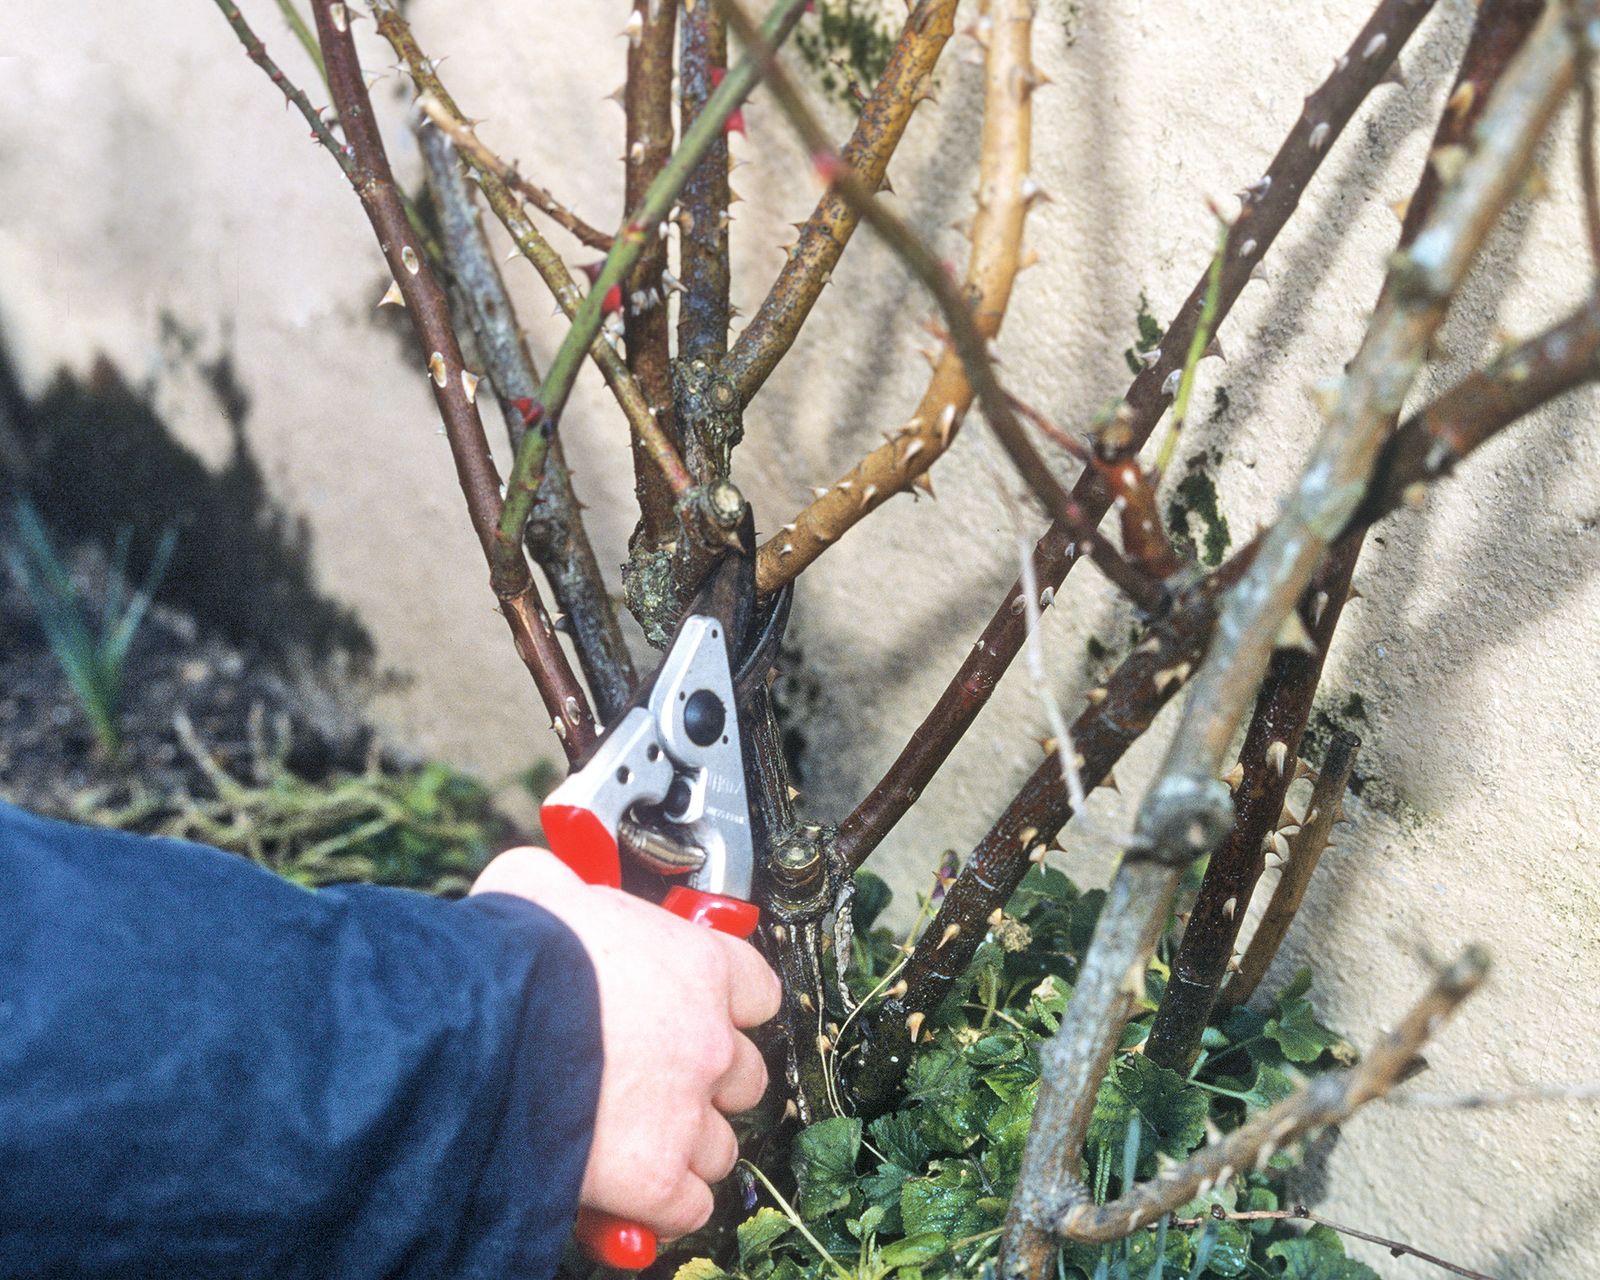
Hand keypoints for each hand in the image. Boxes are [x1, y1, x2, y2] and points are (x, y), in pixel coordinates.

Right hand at [471, 849, 781, 1239]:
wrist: (477, 1030)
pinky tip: (629, 1192)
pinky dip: (662, 1208)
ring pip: (719, 1147)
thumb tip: (547, 881)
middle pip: (745, 1076)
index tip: (700, 1015)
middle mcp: (710, 1039)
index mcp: (700, 965)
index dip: (725, 1009)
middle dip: (705, 1084)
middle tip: (656, 1084)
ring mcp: (688, 1112)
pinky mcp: (656, 1178)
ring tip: (634, 1139)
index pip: (758, 992)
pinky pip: (688, 1208)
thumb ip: (567, 886)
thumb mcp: (539, 887)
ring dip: (684, 1147)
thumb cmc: (510, 958)